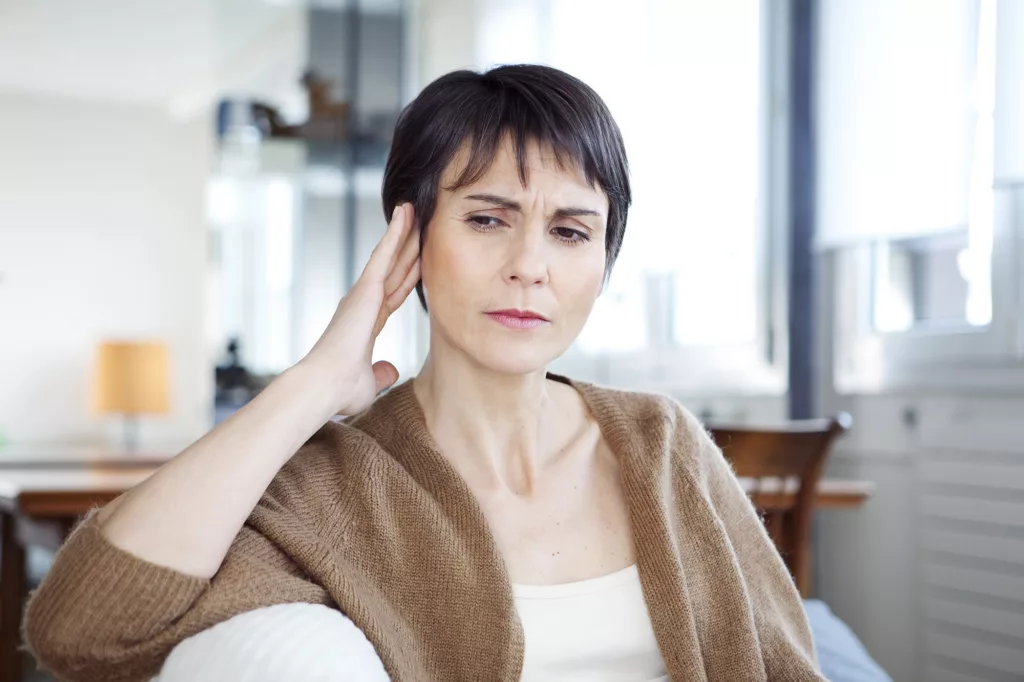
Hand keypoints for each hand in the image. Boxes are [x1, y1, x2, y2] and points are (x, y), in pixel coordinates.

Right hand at [300, 203, 420, 415]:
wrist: (325, 386)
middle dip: (408, 248)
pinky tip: (404, 214)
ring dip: (403, 231)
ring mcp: (363, 294)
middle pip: (394, 269)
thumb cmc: (341, 390)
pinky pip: (383, 255)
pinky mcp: (364, 289)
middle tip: (421, 223)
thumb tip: (391, 370)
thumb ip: (381, 373)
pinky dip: (394, 233)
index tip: (419, 260)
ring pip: (390, 255)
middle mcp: (363, 304)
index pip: (394, 293)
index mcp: (366, 323)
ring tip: (415, 209)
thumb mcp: (369, 382)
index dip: (407, 275)